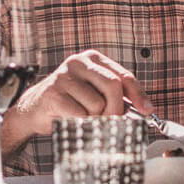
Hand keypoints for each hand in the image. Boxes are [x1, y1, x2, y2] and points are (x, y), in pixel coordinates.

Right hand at [3, 49, 136, 144]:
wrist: (35, 109)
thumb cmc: (70, 102)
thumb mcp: (95, 93)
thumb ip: (116, 96)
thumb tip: (143, 109)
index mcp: (93, 59)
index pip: (123, 75)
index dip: (138, 94)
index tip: (147, 110)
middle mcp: (78, 62)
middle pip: (113, 86)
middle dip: (117, 110)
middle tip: (113, 123)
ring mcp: (64, 76)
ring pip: (97, 104)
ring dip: (95, 119)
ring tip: (83, 118)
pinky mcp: (53, 93)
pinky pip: (81, 114)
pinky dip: (82, 124)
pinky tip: (72, 120)